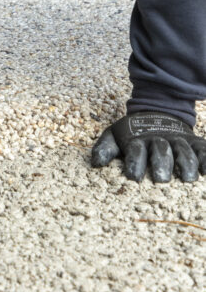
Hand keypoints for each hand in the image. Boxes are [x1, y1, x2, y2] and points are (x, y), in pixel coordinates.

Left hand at [91, 111, 205, 182]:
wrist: (157, 112)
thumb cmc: (132, 133)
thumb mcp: (115, 136)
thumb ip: (105, 148)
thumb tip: (96, 163)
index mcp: (138, 140)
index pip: (135, 151)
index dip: (134, 163)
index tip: (133, 177)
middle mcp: (159, 140)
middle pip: (161, 152)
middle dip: (161, 165)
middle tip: (160, 179)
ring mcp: (178, 140)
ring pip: (184, 152)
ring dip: (185, 164)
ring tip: (186, 178)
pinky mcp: (194, 142)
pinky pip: (204, 149)